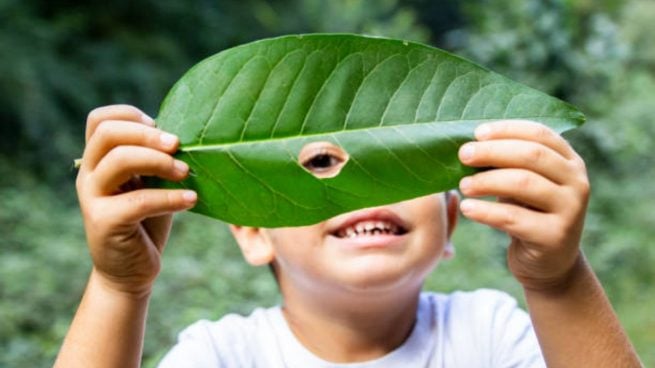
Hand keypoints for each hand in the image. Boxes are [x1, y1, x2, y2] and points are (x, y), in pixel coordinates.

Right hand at [75, 105, 196, 296]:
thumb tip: (185, 137)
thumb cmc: (146, 223)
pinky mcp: (103, 222)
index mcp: (99, 161)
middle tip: (178, 145)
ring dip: (159, 162)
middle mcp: (89, 175)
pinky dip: (170, 198)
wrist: (131, 272)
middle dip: (148, 135)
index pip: (100, 120)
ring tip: (186, 172)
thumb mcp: (151, 185)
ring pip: (119, 160)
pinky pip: (139, 200)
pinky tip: (191, 200)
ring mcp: (92, 198)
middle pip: (108, 133)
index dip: (130, 115)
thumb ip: (156, 161)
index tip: (161, 126)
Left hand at [457, 120, 589, 291]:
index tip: (477, 133)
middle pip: (531, 155)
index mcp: (570, 162)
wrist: (549, 264)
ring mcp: (570, 210)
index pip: (540, 134)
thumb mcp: (524, 184)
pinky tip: (467, 208)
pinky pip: (513, 218)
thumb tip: (468, 145)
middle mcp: (577, 182)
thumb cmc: (528, 214)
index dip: (507, 130)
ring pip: (523, 184)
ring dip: (487, 181)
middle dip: (492, 152)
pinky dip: (485, 211)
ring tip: (462, 185)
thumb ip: (508, 164)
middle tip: (463, 155)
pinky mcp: (555, 237)